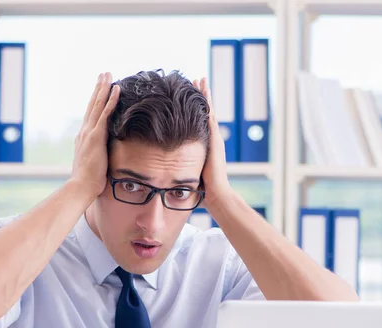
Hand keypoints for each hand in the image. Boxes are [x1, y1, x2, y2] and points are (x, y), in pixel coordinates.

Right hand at [70, 72, 119, 197]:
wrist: (82, 186)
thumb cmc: (89, 181)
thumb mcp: (93, 165)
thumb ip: (97, 157)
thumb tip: (103, 160)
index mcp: (84, 138)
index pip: (91, 115)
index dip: (95, 101)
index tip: (99, 90)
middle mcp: (84, 131)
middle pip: (92, 105)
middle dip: (98, 89)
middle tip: (103, 74)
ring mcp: (89, 132)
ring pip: (97, 105)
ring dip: (103, 89)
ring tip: (108, 75)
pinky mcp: (96, 136)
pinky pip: (105, 113)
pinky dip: (111, 100)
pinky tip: (116, 89)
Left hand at [193, 77, 232, 207]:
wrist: (216, 195)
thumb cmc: (202, 191)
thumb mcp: (188, 175)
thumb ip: (180, 170)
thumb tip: (165, 172)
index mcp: (205, 147)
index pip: (199, 124)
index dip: (194, 110)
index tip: (188, 96)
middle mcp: (212, 140)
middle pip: (205, 112)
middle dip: (201, 96)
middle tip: (197, 79)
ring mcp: (214, 139)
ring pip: (209, 111)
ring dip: (204, 95)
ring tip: (200, 79)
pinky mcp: (215, 140)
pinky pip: (210, 116)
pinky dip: (207, 103)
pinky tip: (204, 91)